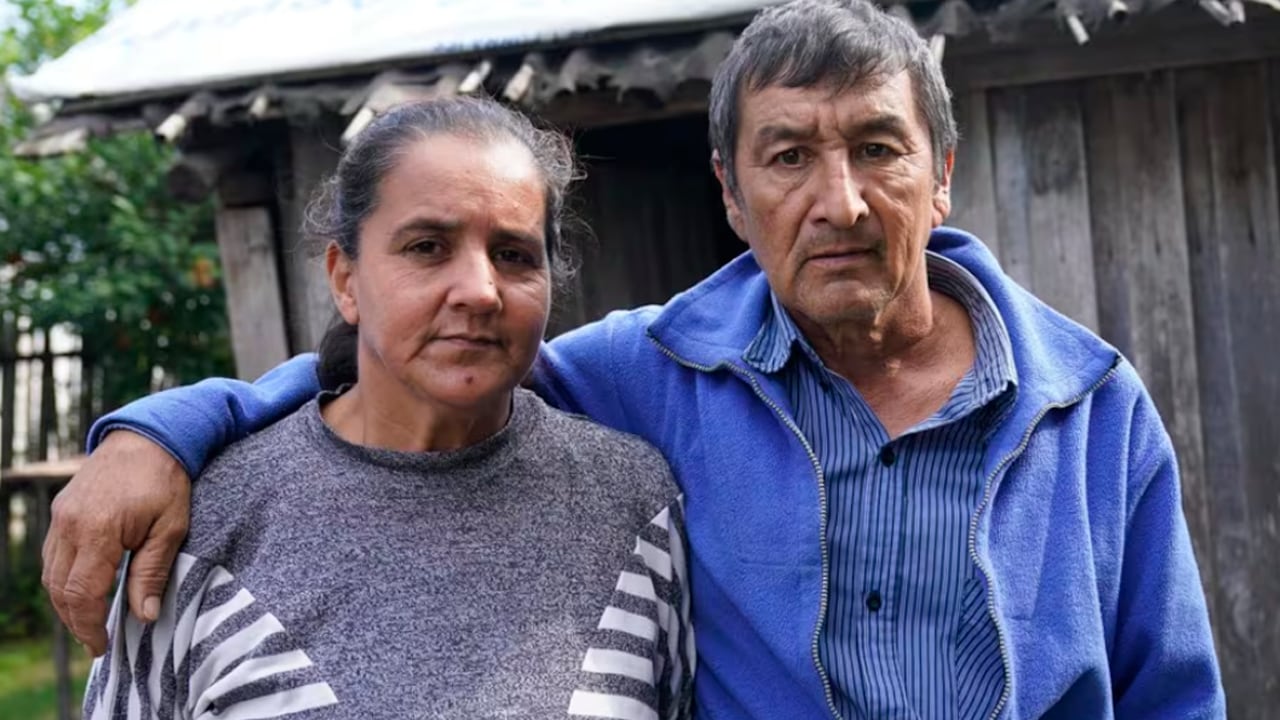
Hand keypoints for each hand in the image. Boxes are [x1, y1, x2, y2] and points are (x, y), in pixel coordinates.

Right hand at [42, 430, 190, 655]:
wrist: (148, 437)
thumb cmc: (166, 480)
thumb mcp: (171, 527)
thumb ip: (153, 572)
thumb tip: (144, 616)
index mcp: (98, 530)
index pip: (82, 593)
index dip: (89, 625)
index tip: (102, 645)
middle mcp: (70, 525)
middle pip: (60, 588)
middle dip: (75, 621)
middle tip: (96, 642)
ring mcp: (61, 517)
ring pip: (51, 574)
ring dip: (66, 602)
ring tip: (89, 623)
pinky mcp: (61, 511)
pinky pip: (53, 555)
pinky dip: (63, 579)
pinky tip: (82, 590)